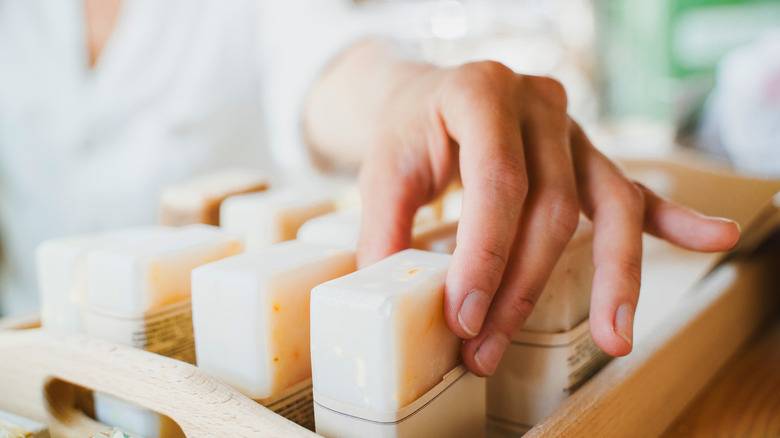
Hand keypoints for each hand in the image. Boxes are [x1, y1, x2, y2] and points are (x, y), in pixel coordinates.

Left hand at [353, 61, 739, 375]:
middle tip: (487, 349)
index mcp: (480, 93)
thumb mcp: (384, 170)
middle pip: (549, 207)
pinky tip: (715, 239)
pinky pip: (637, 189)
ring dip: (614, 275)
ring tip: (615, 336)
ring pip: (607, 202)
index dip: (485, 256)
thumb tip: (389, 302)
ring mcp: (572, 130)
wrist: (431, 98)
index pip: (497, 182)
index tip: (464, 317)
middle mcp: (537, 105)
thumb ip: (385, 229)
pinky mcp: (589, 156)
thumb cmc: (410, 132)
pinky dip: (675, 220)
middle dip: (521, 288)